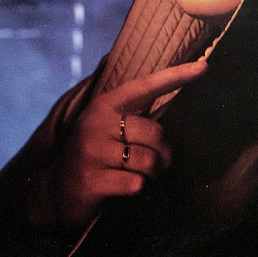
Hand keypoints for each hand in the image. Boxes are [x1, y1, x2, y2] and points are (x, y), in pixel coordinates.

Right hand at [27, 59, 206, 227]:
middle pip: (153, 133)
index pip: (145, 86)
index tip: (203, 67)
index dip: (175, 76)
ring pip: (148, 161)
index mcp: (105, 105)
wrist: (55, 190)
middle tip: (156, 161)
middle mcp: (97, 123)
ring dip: (151, 172)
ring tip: (140, 173)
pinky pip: (136, 183)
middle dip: (162, 152)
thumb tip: (166, 111)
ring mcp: (93, 152)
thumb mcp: (105, 126)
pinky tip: (122, 185)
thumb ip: (132, 115)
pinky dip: (137, 187)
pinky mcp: (93, 180)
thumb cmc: (92, 153)